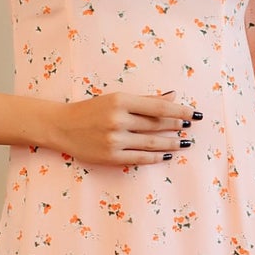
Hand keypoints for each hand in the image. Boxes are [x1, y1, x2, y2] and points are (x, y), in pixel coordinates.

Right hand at [41, 91, 196, 167]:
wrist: (61, 127)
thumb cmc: (90, 110)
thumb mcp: (116, 99)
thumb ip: (145, 100)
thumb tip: (172, 96)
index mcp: (120, 101)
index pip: (158, 107)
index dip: (179, 111)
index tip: (194, 113)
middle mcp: (118, 120)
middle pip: (156, 125)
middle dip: (176, 126)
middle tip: (190, 127)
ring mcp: (114, 140)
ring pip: (151, 143)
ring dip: (171, 143)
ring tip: (184, 142)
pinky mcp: (110, 157)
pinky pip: (139, 158)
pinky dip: (155, 157)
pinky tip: (167, 154)